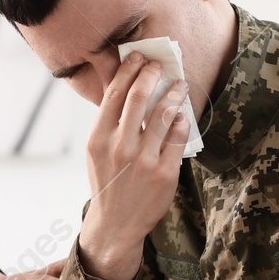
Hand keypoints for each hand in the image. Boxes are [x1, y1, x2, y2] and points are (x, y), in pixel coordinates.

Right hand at [77, 54, 191, 279]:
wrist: (116, 223)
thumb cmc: (107, 180)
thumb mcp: (96, 150)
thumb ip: (108, 121)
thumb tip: (124, 84)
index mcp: (98, 138)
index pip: (115, 93)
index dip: (129, 69)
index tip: (139, 57)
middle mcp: (120, 147)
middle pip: (139, 97)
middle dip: (152, 74)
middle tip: (160, 65)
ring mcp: (144, 161)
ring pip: (164, 114)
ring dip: (174, 93)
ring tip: (179, 86)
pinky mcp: (165, 173)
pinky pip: (179, 137)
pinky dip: (182, 121)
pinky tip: (181, 116)